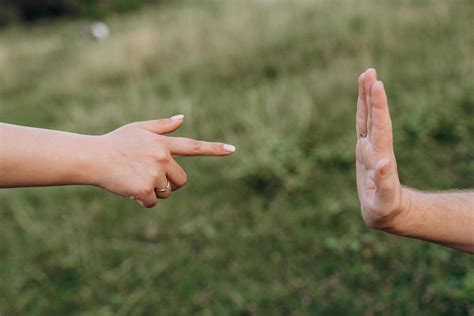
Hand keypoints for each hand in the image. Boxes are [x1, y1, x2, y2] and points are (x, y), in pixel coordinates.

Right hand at [92, 115, 234, 207]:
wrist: (93, 157)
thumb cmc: (115, 143)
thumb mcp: (138, 129)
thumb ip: (162, 126)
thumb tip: (182, 118)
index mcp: (163, 143)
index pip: (194, 146)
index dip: (214, 148)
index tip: (233, 150)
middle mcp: (163, 157)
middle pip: (182, 180)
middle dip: (169, 183)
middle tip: (149, 176)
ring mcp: (154, 173)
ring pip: (167, 192)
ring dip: (154, 191)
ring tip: (135, 179)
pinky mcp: (145, 188)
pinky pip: (153, 202)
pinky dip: (142, 200)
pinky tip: (129, 189)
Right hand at [355, 69, 404, 228]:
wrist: (390, 211)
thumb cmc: (384, 210)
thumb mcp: (383, 202)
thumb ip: (384, 184)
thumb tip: (384, 163)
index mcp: (380, 157)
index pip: (380, 127)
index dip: (378, 106)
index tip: (377, 85)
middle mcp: (376, 148)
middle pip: (373, 117)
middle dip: (371, 95)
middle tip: (369, 72)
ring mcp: (371, 148)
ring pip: (367, 118)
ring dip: (366, 98)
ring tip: (366, 76)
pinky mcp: (365, 152)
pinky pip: (362, 126)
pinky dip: (362, 111)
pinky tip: (362, 100)